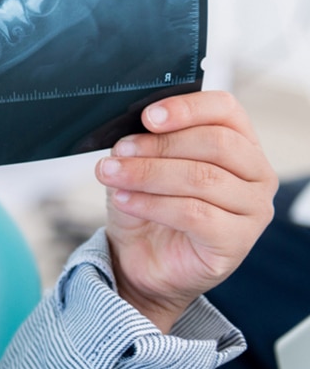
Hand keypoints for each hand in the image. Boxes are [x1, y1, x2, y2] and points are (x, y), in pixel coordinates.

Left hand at [96, 91, 276, 331]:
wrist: (142, 260)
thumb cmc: (148, 207)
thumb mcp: (140, 166)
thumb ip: (143, 145)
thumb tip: (128, 134)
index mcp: (239, 143)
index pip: (226, 110)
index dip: (187, 108)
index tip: (148, 116)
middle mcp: (256, 173)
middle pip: (215, 143)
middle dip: (159, 146)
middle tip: (119, 151)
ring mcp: (252, 209)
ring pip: (202, 178)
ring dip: (147, 173)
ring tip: (111, 174)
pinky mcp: (236, 241)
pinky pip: (194, 214)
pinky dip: (152, 204)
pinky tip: (124, 200)